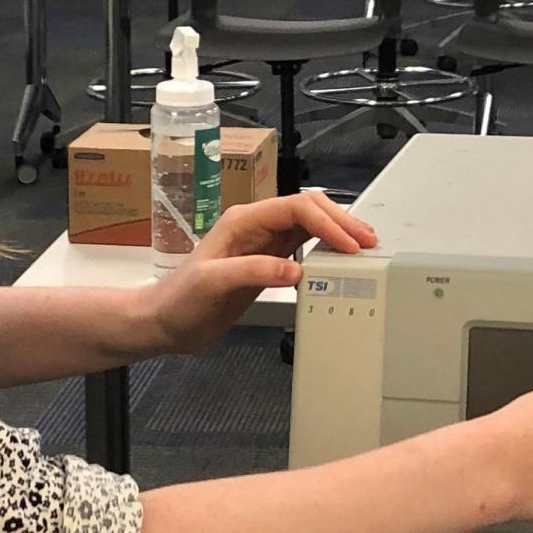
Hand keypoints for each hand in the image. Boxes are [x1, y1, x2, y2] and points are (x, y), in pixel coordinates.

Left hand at [139, 191, 376, 356]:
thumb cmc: (179, 300)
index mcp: (243, 221)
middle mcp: (256, 227)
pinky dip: (325, 251)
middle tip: (368, 241)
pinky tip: (338, 261)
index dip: (326, 222)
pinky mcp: (266, 264)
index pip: (295, 208)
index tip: (349, 244)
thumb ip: (253, 271)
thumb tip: (297, 268)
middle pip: (307, 210)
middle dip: (340, 221)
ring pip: (308, 226)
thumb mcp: (212, 284)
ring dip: (336, 233)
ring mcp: (262, 245)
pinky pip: (302, 248)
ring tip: (363, 247)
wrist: (164, 323)